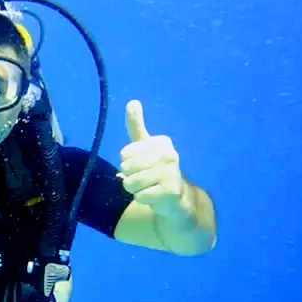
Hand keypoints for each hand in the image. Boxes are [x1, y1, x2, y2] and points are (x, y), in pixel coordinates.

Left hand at [119, 99, 185, 216]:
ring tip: (149, 188)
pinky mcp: (170, 191)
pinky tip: (155, 198)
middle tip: (146, 180)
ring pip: (131, 183)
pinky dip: (143, 200)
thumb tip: (132, 101)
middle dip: (130, 178)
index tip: (143, 166)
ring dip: (135, 190)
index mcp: (161, 142)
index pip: (124, 154)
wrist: (177, 200)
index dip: (128, 164)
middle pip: (126, 168)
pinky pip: (139, 197)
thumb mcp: (145, 147)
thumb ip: (137, 126)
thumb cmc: (156, 171)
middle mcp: (169, 154)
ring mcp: (171, 172)